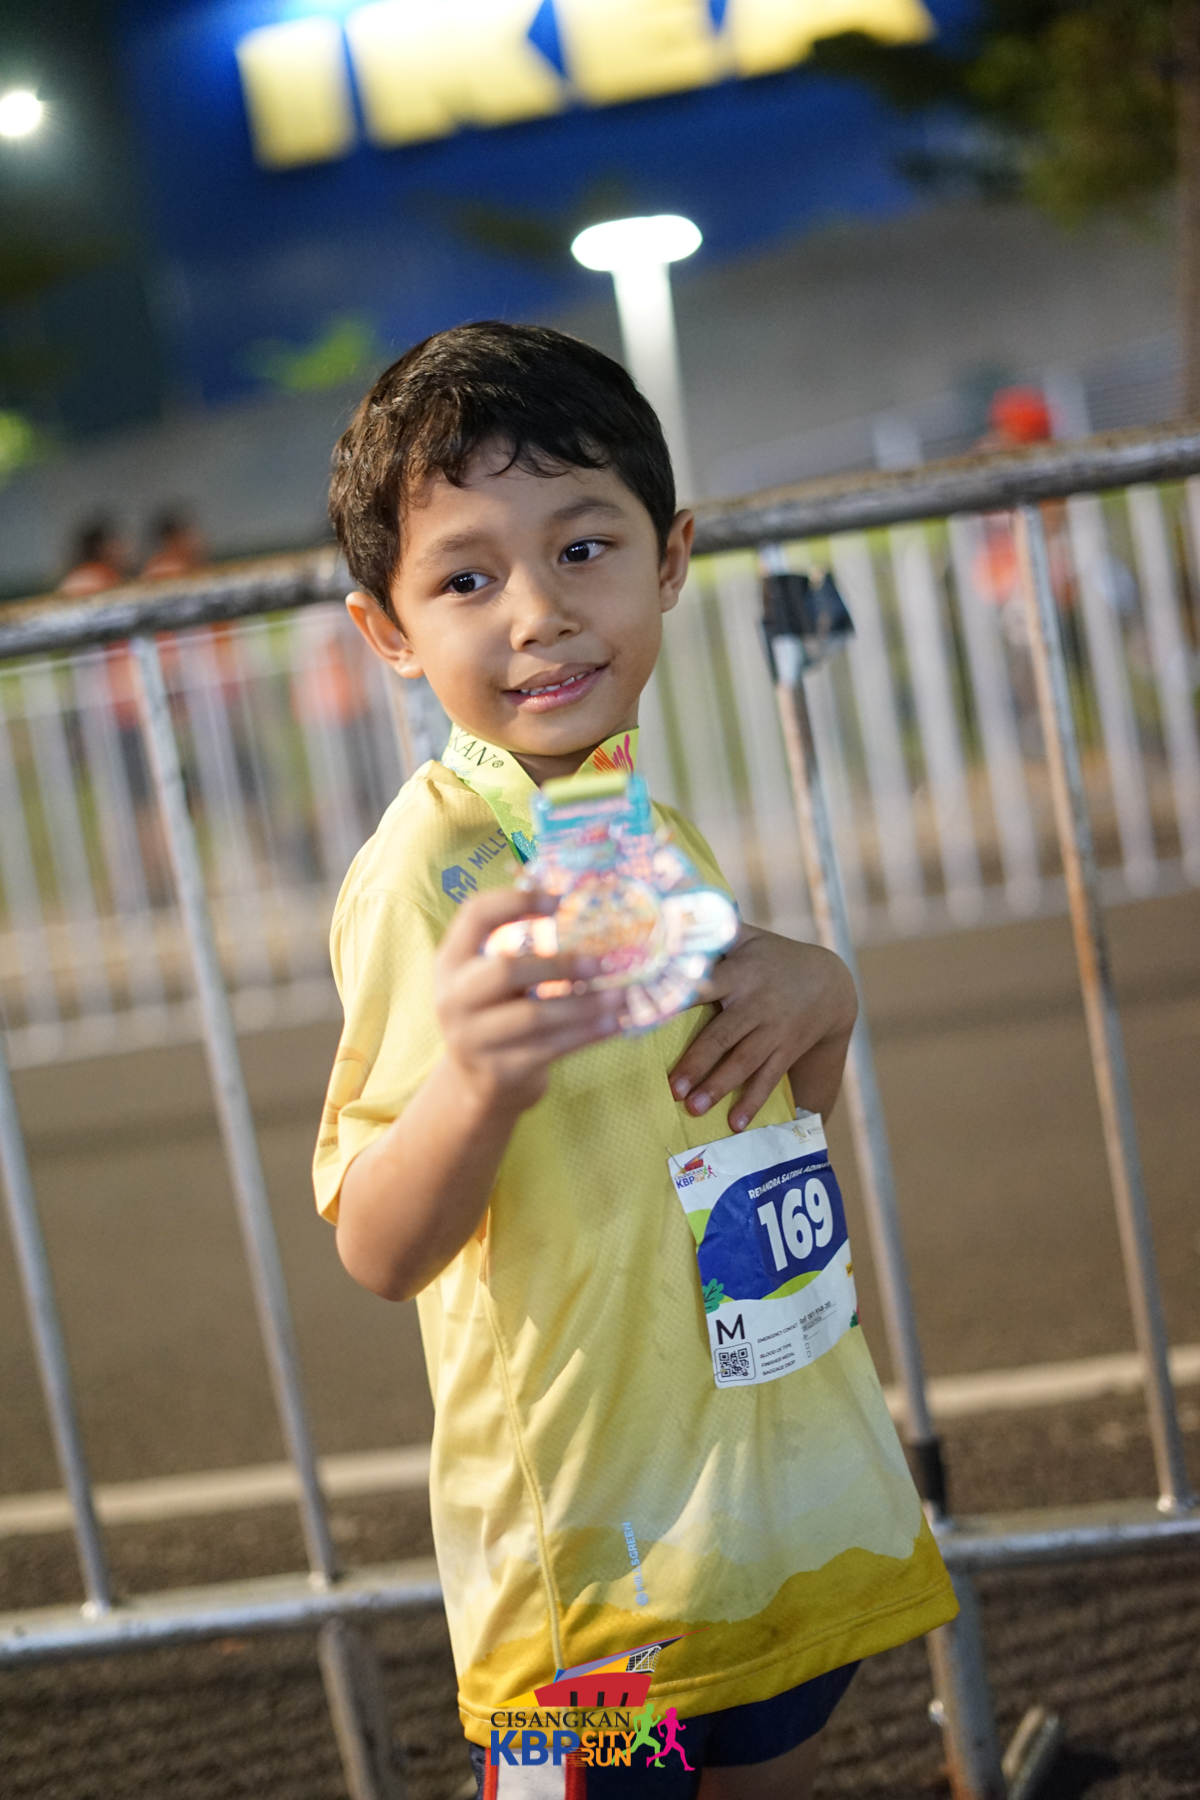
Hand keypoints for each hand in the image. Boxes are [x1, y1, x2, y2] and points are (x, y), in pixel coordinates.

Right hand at [435, 888, 622, 1117]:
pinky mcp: (498, 1071)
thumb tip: (579, 910)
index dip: (516, 900)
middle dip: (558, 965)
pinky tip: (613, 1023)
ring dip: (584, 1005)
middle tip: (600, 963)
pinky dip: (586, 1034)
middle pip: (505, 971)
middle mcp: (453, 998)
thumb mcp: (492, 979)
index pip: (475, 914)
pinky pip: (550, 1049)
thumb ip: (520, 949)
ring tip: (620, 997)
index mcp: (451, 961)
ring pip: (535, 1017)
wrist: (479, 1083)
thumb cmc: (498, 1014)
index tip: (560, 900)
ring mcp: (471, 1039)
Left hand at [668, 926, 856, 1131]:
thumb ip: (714, 931)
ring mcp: (774, 1030)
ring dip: (719, 1087)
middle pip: (723, 1035)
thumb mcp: (749, 937)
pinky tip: (736, 1124)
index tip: (652, 1014)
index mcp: (740, 973)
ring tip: (694, 1109)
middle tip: (672, 1088)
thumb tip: (672, 915)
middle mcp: (756, 1003)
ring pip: (744, 1062)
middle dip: (697, 1062)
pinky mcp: (786, 1050)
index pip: (705, 985)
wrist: (830, 982)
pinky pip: (769, 1078)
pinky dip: (753, 1101)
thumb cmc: (774, 957)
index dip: (680, 997)